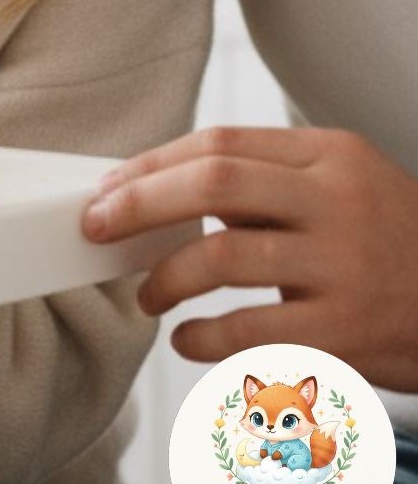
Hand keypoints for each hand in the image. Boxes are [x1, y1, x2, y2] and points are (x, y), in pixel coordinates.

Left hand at [82, 124, 417, 389]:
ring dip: (166, 277)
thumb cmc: (397, 246)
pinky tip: (187, 339)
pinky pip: (255, 332)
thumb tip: (159, 193)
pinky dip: (205, 337)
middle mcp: (339, 201)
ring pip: (224, 257)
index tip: (108, 188)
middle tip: (95, 226)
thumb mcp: (347, 186)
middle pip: (212, 182)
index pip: (219, 144)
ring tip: (145, 294)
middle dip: (138, 203)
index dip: (152, 166)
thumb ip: (270, 182)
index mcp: (331, 155)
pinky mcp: (352, 332)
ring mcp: (347, 267)